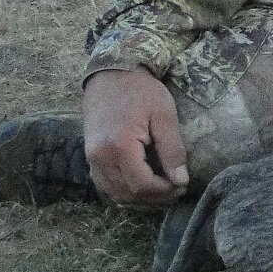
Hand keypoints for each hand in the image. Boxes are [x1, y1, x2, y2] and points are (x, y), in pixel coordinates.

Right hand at [81, 68, 189, 207]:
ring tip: (162, 188)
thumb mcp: (164, 116)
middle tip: (176, 189)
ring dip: (139, 197)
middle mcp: (100, 157)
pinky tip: (142, 182)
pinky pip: (105, 184)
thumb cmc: (141, 90)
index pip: (142, 185)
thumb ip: (172, 149)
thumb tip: (180, 180)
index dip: (164, 192)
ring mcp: (91, 158)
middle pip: (127, 194)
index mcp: (119, 147)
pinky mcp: (90, 156)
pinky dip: (123, 189)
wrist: (111, 73)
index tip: (182, 185)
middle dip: (154, 197)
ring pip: (114, 193)